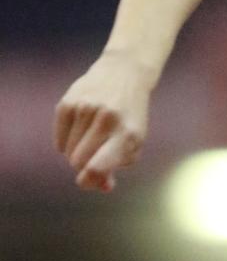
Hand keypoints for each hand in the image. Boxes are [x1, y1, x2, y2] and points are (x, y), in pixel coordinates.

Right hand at [54, 49, 153, 191]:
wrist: (124, 73)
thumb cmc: (129, 116)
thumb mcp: (133, 141)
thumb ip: (116, 166)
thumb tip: (100, 187)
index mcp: (128, 134)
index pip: (99, 165)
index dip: (89, 180)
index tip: (86, 180)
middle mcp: (107, 120)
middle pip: (79, 161)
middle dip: (83, 166)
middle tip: (92, 158)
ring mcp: (85, 109)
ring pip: (68, 152)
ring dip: (76, 153)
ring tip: (90, 139)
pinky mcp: (68, 102)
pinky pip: (58, 139)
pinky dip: (66, 142)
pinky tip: (79, 131)